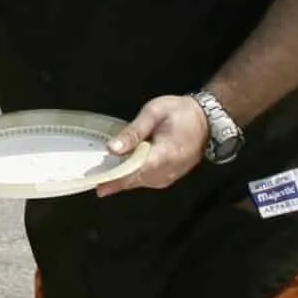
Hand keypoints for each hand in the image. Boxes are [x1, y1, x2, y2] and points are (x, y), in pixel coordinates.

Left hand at [94, 95, 210, 196]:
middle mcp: (168, 171)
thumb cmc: (180, 112)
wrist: (207, 121)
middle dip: (113, 180)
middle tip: (91, 178)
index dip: (116, 180)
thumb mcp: (154, 113)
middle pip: (135, 180)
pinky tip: (119, 170)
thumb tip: (112, 148)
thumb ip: (133, 132)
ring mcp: (169, 176)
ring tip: (100, 174)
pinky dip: (132, 176)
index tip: (98, 185)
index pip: (136, 171)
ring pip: (139, 182)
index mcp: (165, 154)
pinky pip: (146, 180)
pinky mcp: (168, 177)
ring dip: (121, 179)